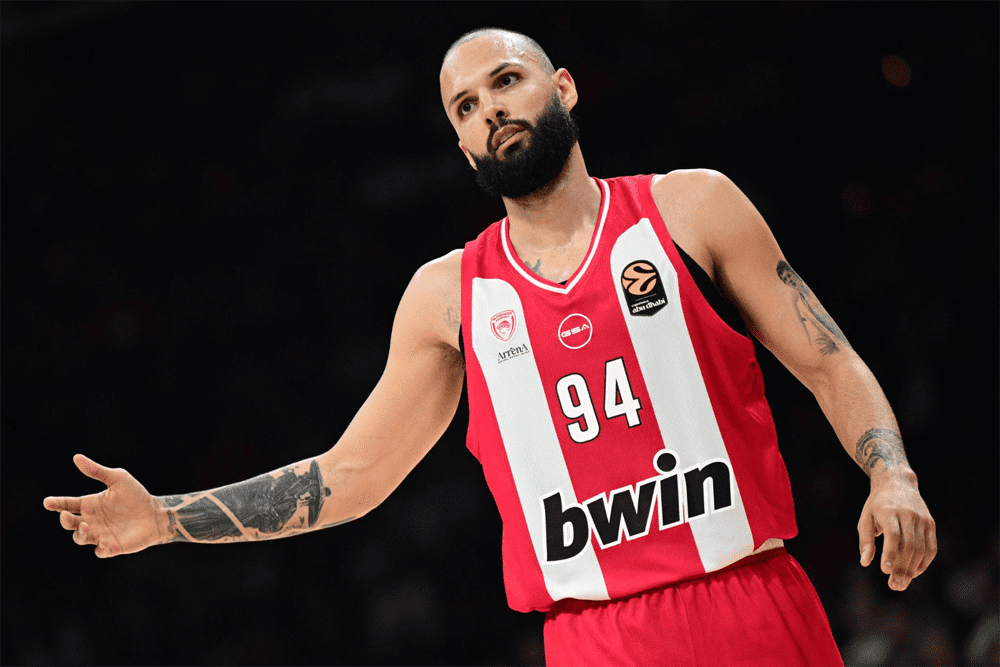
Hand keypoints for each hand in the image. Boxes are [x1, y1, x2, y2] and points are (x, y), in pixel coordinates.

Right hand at [43, 454, 163, 557]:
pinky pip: (99, 551)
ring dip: (80, 534)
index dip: (56, 503)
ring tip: (87, 526)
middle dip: (64, 520)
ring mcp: (99, 534)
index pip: (68, 504)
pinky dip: (99, 549)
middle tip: (67, 515)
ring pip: (80, 538)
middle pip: (69, 523)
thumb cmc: (136, 495)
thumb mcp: (118, 479)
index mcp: (90, 504)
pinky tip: (104, 543)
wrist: (155, 514)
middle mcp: (91, 520)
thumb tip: (76, 457)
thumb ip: (97, 471)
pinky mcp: (111, 546)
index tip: (48, 502)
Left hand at [858, 473, 936, 590]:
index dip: (890, 554)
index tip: (885, 571)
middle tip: (895, 585)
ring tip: (902, 583)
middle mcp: (908, 515)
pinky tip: (914, 572)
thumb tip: (865, 562)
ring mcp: (922, 520)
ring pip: (922, 549)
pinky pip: (931, 547)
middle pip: (909, 546)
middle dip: (902, 567)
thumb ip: (866, 540)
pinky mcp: (930, 524)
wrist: (897, 483)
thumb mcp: (865, 518)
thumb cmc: (877, 504)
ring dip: (913, 569)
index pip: (894, 536)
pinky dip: (924, 562)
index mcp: (889, 512)